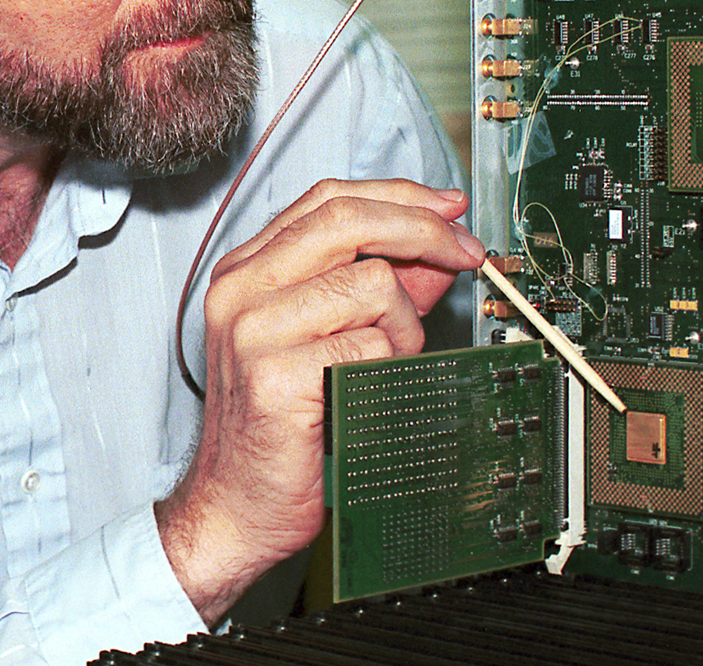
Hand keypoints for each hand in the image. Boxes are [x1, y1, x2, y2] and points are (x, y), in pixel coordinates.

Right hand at [155, 179, 483, 623]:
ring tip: (385, 362)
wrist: (235, 507)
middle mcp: (241, 288)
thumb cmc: (280, 426)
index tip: (449, 208)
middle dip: (424, 231)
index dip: (399, 196)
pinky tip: (365, 391)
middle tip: (466, 254)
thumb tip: (439, 248)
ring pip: (371, 284)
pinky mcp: (275, 374)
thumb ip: (382, 287)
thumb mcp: (333, 334)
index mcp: (247, 269)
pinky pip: (370, 346)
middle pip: (348, 221)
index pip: (329, 199)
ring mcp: (252, 329)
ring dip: (404, 324)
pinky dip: (388, 366)